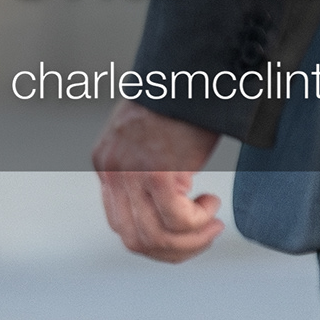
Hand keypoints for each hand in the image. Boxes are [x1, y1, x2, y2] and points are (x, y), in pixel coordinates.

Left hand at [91, 100, 226, 262]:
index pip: (121, 225)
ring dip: (190, 241)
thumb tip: (166, 209)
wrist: (191, 68)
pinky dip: (198, 222)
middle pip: (134, 239)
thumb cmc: (181, 102)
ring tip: (213, 223)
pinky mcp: (154, 170)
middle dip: (174, 250)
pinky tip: (211, 203)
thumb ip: (147, 172)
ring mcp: (129, 172)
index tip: (188, 232)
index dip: (158, 240)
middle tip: (206, 234)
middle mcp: (111, 171)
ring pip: (154, 237)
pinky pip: (176, 220)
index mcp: (107, 164)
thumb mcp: (151, 141)